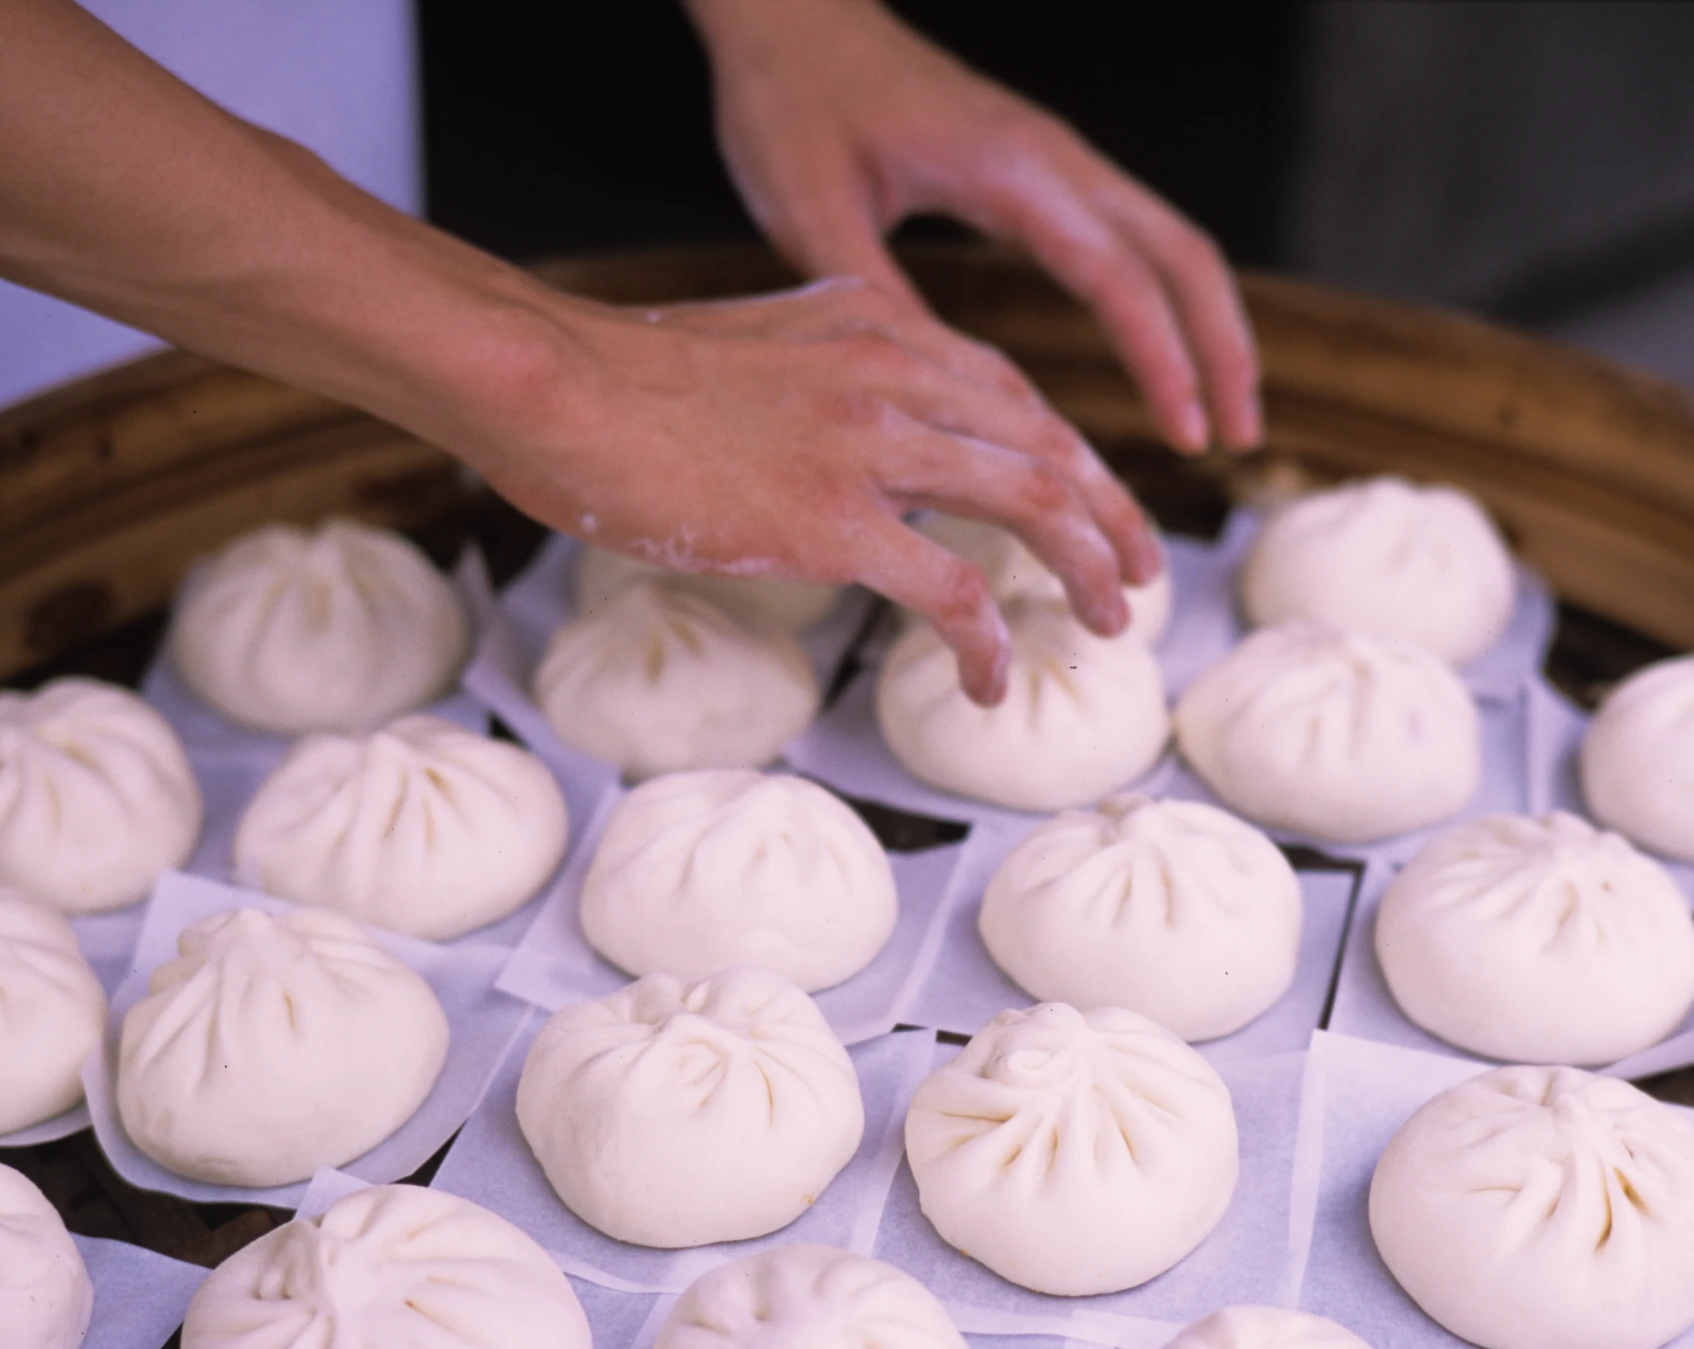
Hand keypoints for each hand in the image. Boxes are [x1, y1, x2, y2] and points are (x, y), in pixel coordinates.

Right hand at [445, 275, 1160, 703]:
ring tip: (1106, 625)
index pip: (1009, 391)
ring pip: (1032, 504)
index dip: (1068, 453)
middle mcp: (894, 370)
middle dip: (1111, 516)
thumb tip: (841, 440)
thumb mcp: (752, 348)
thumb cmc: (619, 378)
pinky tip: (988, 681)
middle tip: (1140, 573)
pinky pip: (954, 593)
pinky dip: (987, 643)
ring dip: (1084, 571)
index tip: (1095, 503)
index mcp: (875, 322)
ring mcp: (870, 444)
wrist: (553, 385)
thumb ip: (820, 380)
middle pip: (1048, 442)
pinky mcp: (834, 520)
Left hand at [687, 0, 1261, 456]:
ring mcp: (1058, 161)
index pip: (1121, 278)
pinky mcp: (1043, 170)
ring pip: (1173, 243)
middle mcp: (1056, 159)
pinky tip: (1164, 356)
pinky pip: (1133, 238)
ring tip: (1222, 417)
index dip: (1163, 362)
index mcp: (1012, 171)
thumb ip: (878, 299)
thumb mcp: (811, 213)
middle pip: (1185, 255)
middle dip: (1223, 349)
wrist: (792, 20)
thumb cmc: (792, 105)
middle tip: (1239, 442)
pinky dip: (1167, 300)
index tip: (1187, 437)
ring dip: (1209, 327)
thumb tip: (941, 396)